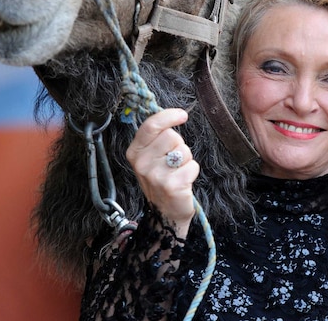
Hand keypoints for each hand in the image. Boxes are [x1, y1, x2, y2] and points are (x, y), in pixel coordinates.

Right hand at [127, 108, 198, 236]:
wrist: (165, 214)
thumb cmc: (162, 179)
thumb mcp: (151, 158)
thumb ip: (157, 137)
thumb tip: (174, 115)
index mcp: (134, 152)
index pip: (151, 125)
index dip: (169, 116)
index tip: (182, 115)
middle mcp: (141, 164)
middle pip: (172, 136)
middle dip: (179, 145)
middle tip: (173, 162)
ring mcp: (155, 176)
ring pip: (184, 150)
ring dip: (186, 159)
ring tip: (177, 172)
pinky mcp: (171, 185)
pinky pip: (193, 165)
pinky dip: (192, 171)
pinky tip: (184, 182)